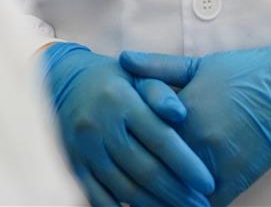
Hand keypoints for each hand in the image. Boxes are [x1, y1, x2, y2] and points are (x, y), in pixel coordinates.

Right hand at [40, 41, 216, 206]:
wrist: (62, 83)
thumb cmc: (114, 81)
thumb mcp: (137, 76)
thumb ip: (161, 93)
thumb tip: (181, 113)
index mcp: (121, 100)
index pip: (160, 138)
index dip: (186, 164)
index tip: (208, 183)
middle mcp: (100, 126)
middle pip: (145, 170)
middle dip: (177, 193)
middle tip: (202, 206)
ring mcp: (85, 150)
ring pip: (124, 189)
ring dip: (155, 206)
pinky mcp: (74, 166)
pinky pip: (98, 197)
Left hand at [119, 35, 270, 205]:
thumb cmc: (248, 70)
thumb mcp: (200, 64)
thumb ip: (157, 67)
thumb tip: (122, 59)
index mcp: (184, 110)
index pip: (143, 139)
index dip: (124, 151)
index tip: (107, 159)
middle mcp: (198, 140)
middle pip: (156, 172)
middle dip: (137, 182)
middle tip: (119, 189)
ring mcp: (219, 162)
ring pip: (179, 194)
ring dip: (161, 199)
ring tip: (141, 203)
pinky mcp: (239, 178)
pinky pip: (208, 203)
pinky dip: (192, 206)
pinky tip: (180, 205)